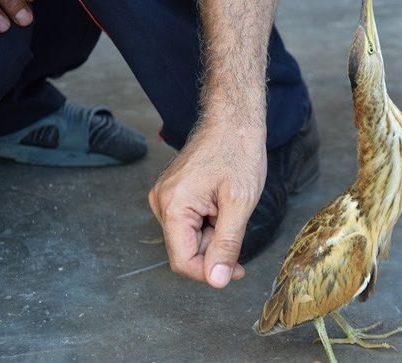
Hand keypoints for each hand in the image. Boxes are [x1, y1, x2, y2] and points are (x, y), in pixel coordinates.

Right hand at [149, 117, 266, 287]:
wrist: (233, 120)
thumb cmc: (238, 153)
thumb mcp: (240, 203)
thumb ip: (227, 244)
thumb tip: (217, 280)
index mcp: (173, 205)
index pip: (183, 261)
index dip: (211, 272)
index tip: (237, 270)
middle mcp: (161, 202)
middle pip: (186, 249)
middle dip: (215, 248)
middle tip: (238, 226)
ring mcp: (165, 196)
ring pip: (189, 237)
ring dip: (214, 234)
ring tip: (230, 208)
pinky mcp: (173, 193)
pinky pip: (189, 222)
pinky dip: (210, 222)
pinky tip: (222, 203)